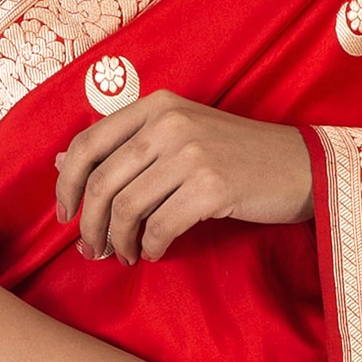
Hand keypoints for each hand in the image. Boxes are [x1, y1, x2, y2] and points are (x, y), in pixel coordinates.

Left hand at [54, 89, 313, 265]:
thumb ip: (122, 145)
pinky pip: (160, 226)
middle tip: (92, 250)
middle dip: (90, 224)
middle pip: (102, 181)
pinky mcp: (213, 186)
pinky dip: (150, 247)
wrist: (301, 166)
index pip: (88, 143)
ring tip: (125, 255)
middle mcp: (169, 122)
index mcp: (156, 106)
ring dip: (118, 241)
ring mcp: (192, 152)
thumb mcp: (177, 136)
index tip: (66, 214)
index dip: (67, 184)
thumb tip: (60, 162)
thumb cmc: (236, 155)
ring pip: (127, 207)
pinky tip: (155, 252)